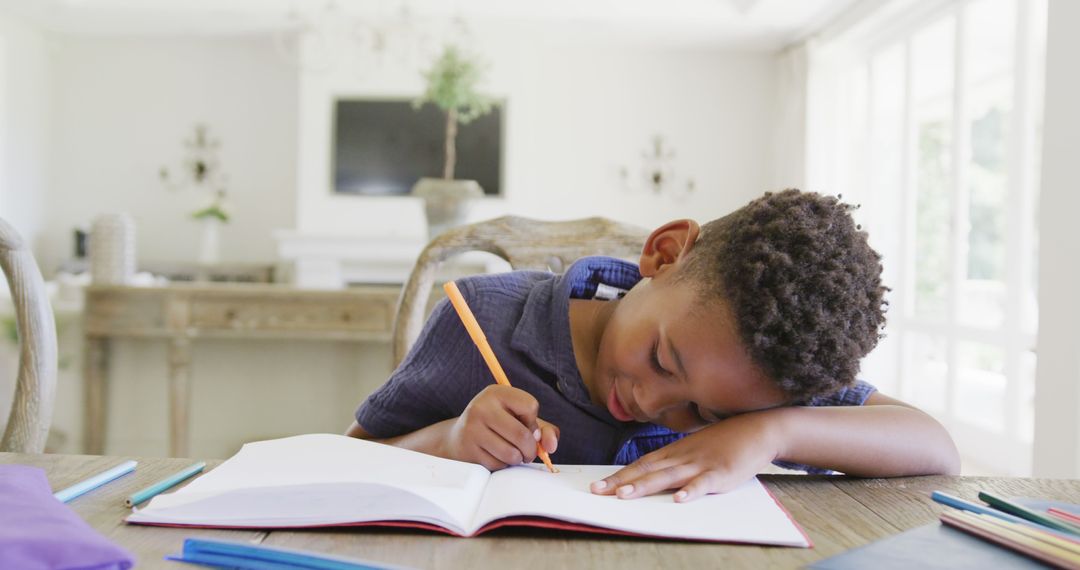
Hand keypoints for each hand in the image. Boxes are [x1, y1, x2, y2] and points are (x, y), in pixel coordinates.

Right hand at [446, 385, 559, 470]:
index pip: (530, 406)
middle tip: (528, 452)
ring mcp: (473, 428)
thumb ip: (544, 430)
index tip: (526, 425)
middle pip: (522, 434)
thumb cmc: (497, 426)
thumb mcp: (519, 419)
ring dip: (518, 459)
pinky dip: (503, 465)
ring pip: (511, 453)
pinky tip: (496, 456)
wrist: (459, 437)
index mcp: (497, 392)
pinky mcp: (468, 448)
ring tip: (512, 453)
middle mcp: (482, 407)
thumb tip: (551, 446)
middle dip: (531, 449)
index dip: (533, 421)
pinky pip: (497, 464)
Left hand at [590, 411, 781, 501]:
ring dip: (645, 485)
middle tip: (597, 491)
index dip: (618, 475)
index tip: (597, 485)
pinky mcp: (721, 473)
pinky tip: (679, 499)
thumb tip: (651, 473)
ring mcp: (700, 464)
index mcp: (674, 452)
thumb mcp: (693, 448)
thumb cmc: (723, 440)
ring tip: (624, 495)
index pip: (640, 465)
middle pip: (647, 470)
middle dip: (620, 481)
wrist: (755, 428)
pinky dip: (691, 491)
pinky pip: (704, 483)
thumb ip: (674, 461)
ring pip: (668, 476)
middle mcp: (682, 457)